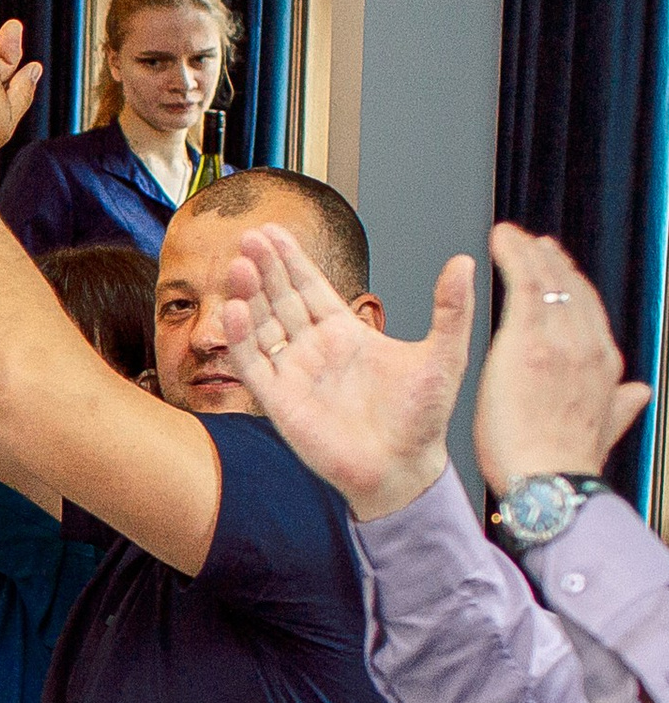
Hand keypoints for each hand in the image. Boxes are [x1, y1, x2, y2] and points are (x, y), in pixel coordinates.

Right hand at [220, 228, 472, 519]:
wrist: (402, 469)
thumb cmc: (422, 420)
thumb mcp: (444, 356)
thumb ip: (450, 309)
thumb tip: (464, 261)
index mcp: (346, 334)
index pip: (311, 288)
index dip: (291, 260)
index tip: (274, 232)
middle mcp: (314, 350)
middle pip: (281, 299)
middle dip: (265, 268)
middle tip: (251, 237)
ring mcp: (294, 374)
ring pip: (262, 326)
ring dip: (250, 295)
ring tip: (241, 265)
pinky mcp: (279, 401)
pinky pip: (253, 364)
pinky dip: (242, 338)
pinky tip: (238, 310)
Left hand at [473, 225, 652, 494]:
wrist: (548, 480)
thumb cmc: (561, 464)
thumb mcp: (603, 430)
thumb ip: (619, 407)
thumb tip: (637, 394)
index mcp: (604, 365)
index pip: (590, 313)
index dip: (573, 289)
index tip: (558, 272)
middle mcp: (588, 346)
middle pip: (573, 289)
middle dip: (553, 263)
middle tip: (535, 244)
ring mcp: (560, 340)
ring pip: (549, 281)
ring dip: (531, 254)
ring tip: (513, 238)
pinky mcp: (529, 341)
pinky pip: (524, 284)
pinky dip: (514, 256)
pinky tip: (503, 241)